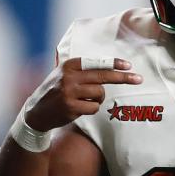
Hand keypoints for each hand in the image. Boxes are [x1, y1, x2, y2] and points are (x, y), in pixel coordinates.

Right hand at [24, 57, 143, 131]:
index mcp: (69, 65)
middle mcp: (69, 76)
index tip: (128, 66)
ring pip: (99, 94)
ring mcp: (70, 92)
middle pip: (103, 77)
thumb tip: (110, 69)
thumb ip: (83, 71)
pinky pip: (93, 108)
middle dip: (122, 78)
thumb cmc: (55, 92)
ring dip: (97, 99)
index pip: (97, 62)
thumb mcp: (64, 75)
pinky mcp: (71, 106)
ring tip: (84, 101)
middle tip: (138, 79)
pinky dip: (91, 109)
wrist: (36, 112)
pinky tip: (78, 109)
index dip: (114, 64)